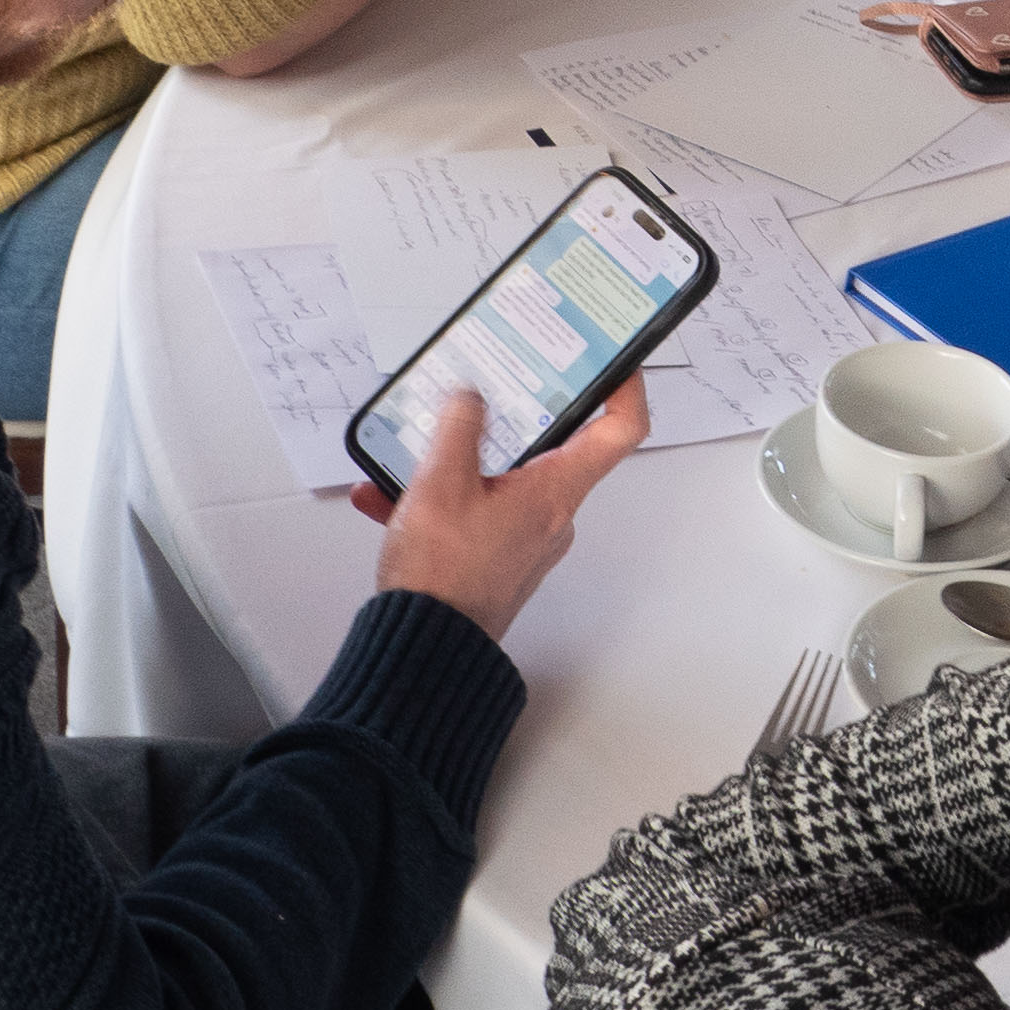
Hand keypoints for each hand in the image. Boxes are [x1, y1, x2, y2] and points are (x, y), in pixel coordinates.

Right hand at [356, 381, 651, 639]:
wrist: (423, 648)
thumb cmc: (442, 578)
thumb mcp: (441, 483)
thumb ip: (458, 428)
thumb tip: (470, 397)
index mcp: (554, 491)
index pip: (620, 429)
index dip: (624, 387)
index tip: (614, 360)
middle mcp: (550, 515)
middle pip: (553, 446)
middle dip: (511, 416)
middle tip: (488, 386)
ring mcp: (524, 538)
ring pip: (499, 479)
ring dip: (452, 462)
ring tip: (410, 452)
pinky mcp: (496, 557)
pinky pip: (471, 510)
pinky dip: (432, 498)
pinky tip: (385, 496)